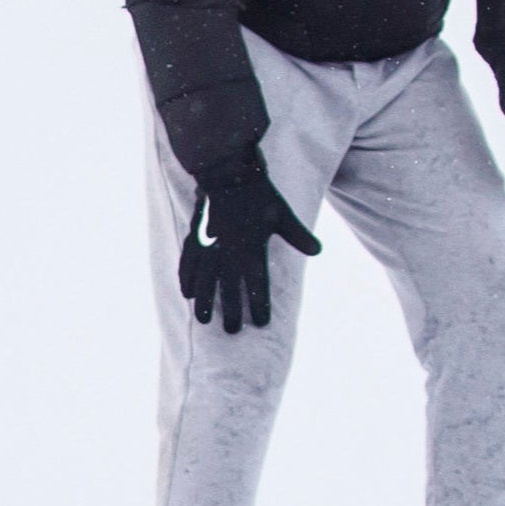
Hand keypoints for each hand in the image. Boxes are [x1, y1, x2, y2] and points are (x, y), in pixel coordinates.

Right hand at [178, 153, 322, 333]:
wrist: (228, 174)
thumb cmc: (259, 195)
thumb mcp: (283, 215)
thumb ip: (298, 236)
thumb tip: (318, 251)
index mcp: (252, 250)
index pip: (257, 287)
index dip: (259, 306)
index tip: (261, 322)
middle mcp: (228, 254)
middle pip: (228, 291)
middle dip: (231, 313)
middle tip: (232, 331)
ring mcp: (208, 247)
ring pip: (204, 283)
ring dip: (204, 303)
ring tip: (204, 320)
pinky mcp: (195, 239)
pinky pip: (188, 265)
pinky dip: (186, 280)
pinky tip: (186, 293)